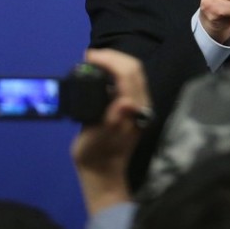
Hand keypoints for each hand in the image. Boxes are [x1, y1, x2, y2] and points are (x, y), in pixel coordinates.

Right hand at [71, 48, 151, 214]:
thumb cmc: (97, 155)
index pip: (128, 74)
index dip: (109, 60)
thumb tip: (127, 102)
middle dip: (112, 56)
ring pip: (132, 73)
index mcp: (135, 111)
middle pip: (133, 68)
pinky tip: (98, 72)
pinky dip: (113, 71)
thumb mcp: (99, 139)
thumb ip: (114, 120)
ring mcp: (137, 105)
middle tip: (89, 56)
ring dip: (113, 62)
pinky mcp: (130, 107)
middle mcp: (141, 105)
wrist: (102, 172)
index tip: (88, 57)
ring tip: (92, 61)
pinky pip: (126, 81)